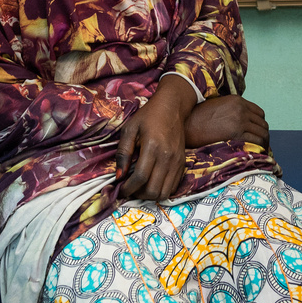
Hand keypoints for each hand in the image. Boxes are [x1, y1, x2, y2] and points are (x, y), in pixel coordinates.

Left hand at [115, 76, 196, 199]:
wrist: (172, 107)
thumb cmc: (148, 116)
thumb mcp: (130, 129)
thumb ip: (123, 152)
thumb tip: (119, 176)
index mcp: (153, 146)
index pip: (140, 178)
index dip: (128, 188)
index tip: (120, 190)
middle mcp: (167, 157)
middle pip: (153, 190)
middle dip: (138, 194)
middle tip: (129, 189)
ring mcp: (177, 162)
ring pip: (164, 192)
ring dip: (150, 195)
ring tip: (140, 188)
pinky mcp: (182, 164)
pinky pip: (173, 187)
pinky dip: (161, 190)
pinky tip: (152, 182)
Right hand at [184, 95, 268, 149]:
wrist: (188, 125)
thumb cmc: (198, 118)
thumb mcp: (217, 107)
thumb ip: (231, 111)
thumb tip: (241, 123)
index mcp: (237, 100)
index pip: (259, 113)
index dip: (260, 125)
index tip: (257, 133)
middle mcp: (241, 108)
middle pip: (263, 123)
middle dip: (262, 135)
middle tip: (260, 145)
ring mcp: (240, 119)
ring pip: (263, 133)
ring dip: (263, 143)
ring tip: (259, 151)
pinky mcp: (237, 132)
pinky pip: (256, 141)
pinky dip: (259, 148)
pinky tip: (255, 153)